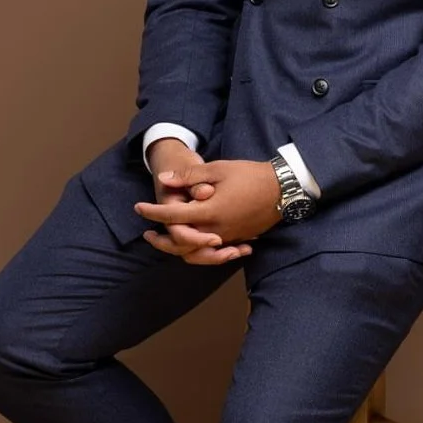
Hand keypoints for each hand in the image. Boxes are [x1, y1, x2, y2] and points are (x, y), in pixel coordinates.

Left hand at [142, 138, 251, 265]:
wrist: (282, 188)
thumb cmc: (250, 175)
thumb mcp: (218, 169)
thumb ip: (189, 177)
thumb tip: (164, 180)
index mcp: (208, 211)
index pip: (172, 216)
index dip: (152, 212)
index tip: (139, 207)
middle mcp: (216, 229)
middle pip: (181, 244)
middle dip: (161, 240)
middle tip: (147, 233)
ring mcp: (228, 237)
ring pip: (197, 253)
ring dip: (179, 248)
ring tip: (167, 240)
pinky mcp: (238, 238)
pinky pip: (214, 252)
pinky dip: (200, 251)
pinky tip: (194, 244)